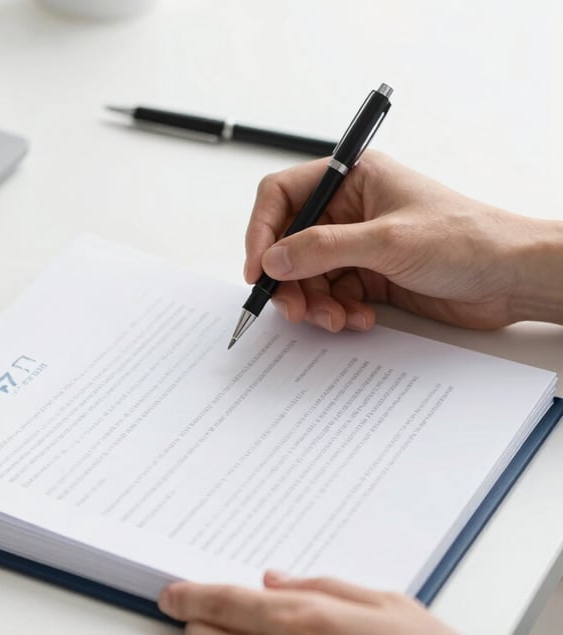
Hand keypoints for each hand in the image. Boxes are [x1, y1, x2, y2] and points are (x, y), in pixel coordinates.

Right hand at [245, 151, 562, 331]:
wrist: (510, 277)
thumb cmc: (465, 240)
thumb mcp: (387, 241)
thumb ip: (323, 249)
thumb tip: (274, 259)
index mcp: (353, 180)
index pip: (283, 196)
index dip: (262, 232)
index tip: (258, 269)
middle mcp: (351, 211)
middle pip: (290, 244)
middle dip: (290, 280)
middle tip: (294, 309)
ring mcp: (359, 246)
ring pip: (309, 277)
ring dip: (315, 303)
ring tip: (336, 319)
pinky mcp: (371, 277)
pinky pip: (333, 296)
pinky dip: (338, 312)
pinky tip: (360, 318)